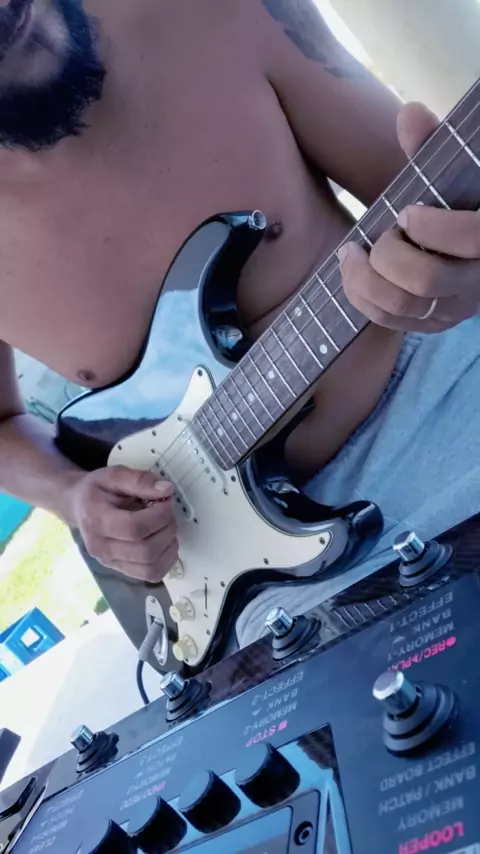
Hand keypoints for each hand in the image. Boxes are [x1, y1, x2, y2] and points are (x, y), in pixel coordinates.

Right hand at [65, 466, 177, 580]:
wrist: (79, 507)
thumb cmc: (96, 490)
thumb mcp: (114, 474)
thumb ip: (139, 480)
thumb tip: (166, 490)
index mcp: (97, 520)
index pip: (134, 528)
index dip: (159, 515)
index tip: (165, 500)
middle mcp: (101, 547)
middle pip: (145, 551)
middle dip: (166, 530)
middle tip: (167, 513)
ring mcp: (110, 562)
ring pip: (151, 568)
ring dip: (169, 547)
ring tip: (166, 527)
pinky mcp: (120, 569)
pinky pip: (151, 574)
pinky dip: (166, 560)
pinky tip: (164, 542)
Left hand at [338, 102, 479, 331]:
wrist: (463, 244)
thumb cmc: (456, 202)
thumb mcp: (451, 175)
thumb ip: (433, 147)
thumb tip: (410, 115)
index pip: (473, 239)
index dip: (434, 228)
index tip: (407, 212)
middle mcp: (478, 281)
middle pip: (427, 280)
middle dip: (389, 255)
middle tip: (380, 233)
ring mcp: (454, 308)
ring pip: (403, 306)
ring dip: (365, 279)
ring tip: (351, 252)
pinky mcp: (430, 323)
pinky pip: (389, 321)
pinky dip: (361, 297)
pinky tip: (352, 272)